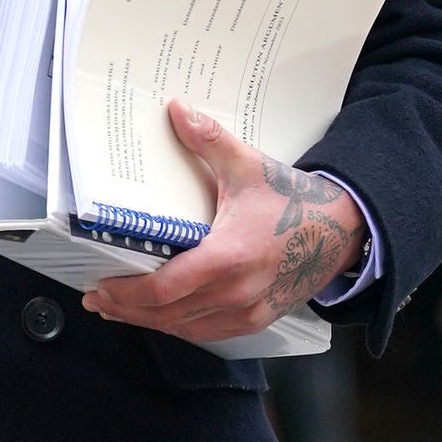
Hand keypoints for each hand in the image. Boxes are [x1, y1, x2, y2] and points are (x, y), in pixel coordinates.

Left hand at [80, 103, 362, 341]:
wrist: (343, 230)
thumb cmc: (295, 201)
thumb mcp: (250, 167)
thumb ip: (209, 140)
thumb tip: (175, 109)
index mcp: (229, 257)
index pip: (164, 289)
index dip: (126, 293)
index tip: (100, 286)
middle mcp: (236, 293)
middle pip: (165, 315)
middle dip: (126, 309)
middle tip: (97, 300)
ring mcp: (247, 313)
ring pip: (182, 329)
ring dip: (147, 322)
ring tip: (117, 309)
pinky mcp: (255, 321)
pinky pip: (205, 332)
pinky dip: (177, 326)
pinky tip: (159, 316)